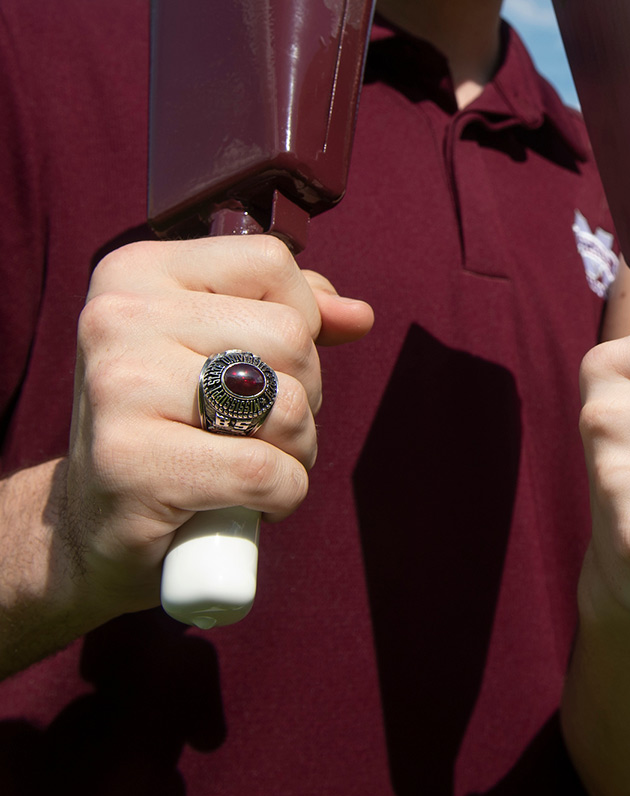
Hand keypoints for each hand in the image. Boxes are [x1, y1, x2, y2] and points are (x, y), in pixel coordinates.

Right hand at [63, 235, 372, 621]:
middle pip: (289, 336)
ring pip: (286, 404)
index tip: (276, 362)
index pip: (269, 262)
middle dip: (305, 392)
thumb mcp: (214, 349)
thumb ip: (286, 316)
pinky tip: (250, 502)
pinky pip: (265, 471)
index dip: (301, 319)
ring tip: (257, 460)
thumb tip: (358, 315)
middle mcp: (118, 317)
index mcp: (137, 272)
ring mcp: (121, 389)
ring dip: (298, 448)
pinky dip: (282, 496)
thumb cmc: (170, 426)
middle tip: (265, 426)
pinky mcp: (132, 463)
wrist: (95, 522)